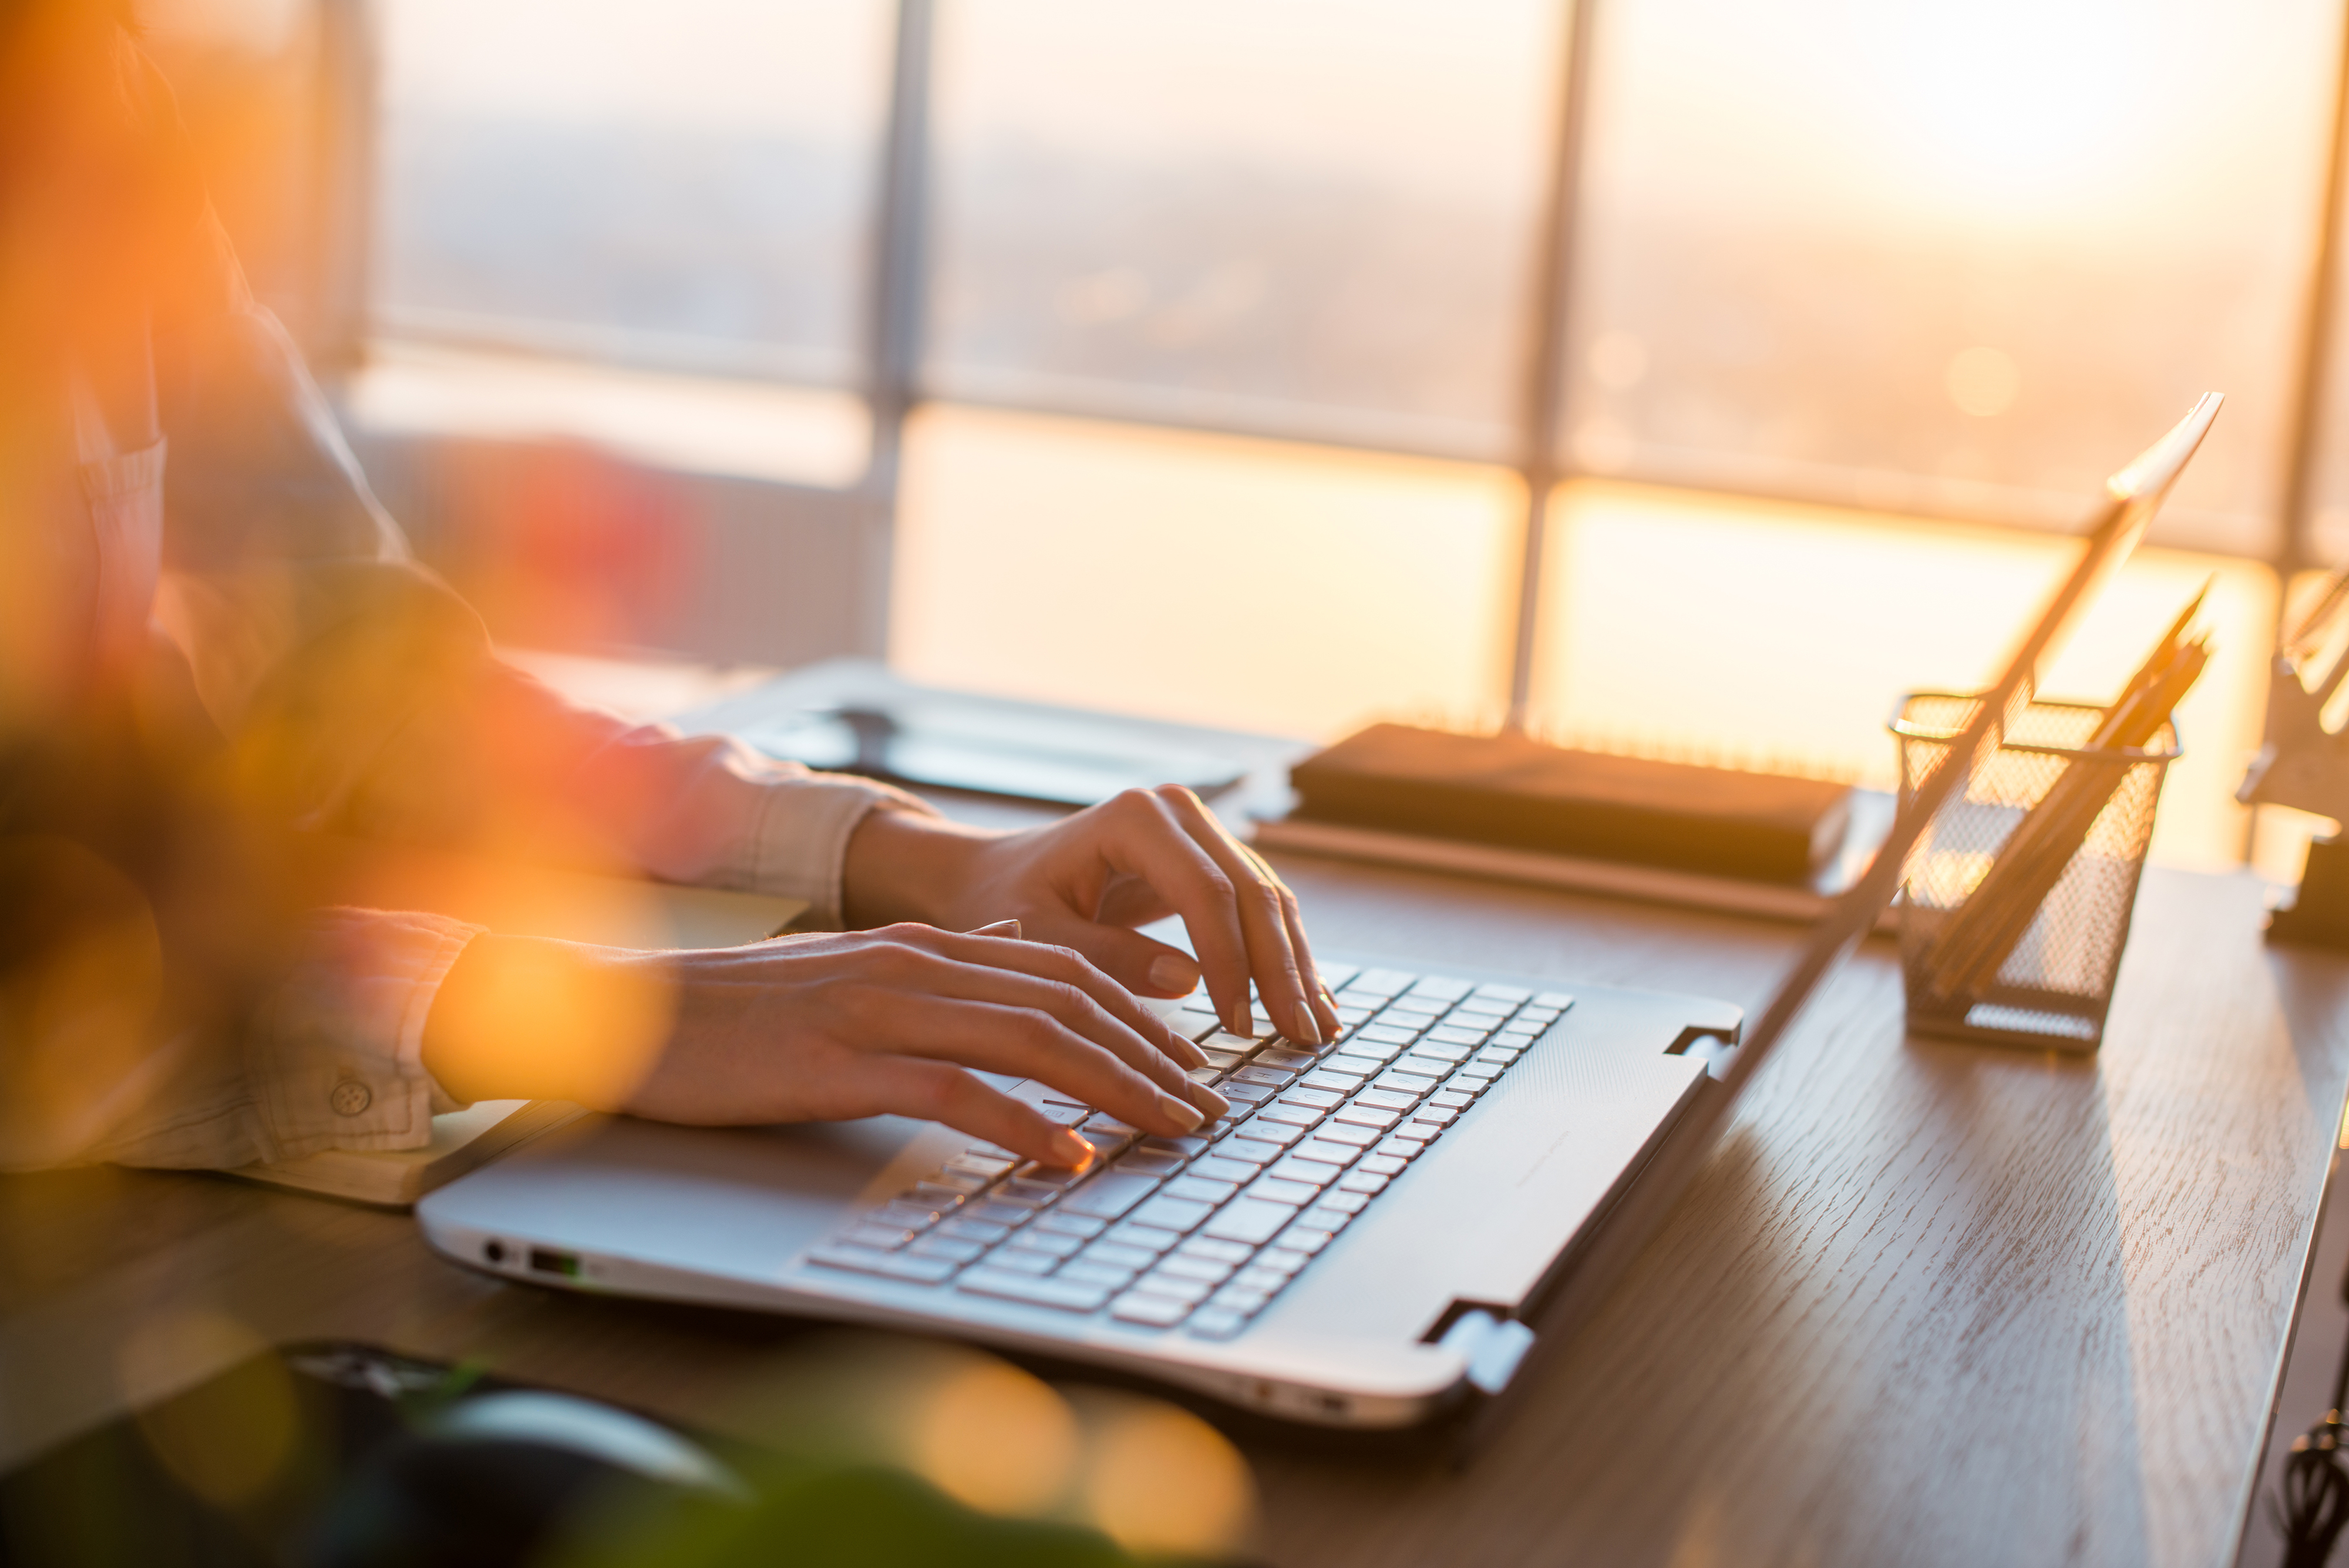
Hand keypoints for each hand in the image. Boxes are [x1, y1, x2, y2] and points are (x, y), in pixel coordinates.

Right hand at [421, 920, 1228, 1167]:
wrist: (636, 1015)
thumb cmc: (742, 1010)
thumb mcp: (854, 972)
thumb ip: (937, 965)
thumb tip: (1012, 956)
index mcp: (923, 945)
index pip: (1061, 971)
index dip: (1138, 1015)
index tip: (1192, 1063)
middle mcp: (916, 963)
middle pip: (1067, 1002)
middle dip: (1152, 1055)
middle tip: (1209, 1107)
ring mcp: (881, 1008)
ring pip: (1031, 1038)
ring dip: (1115, 1086)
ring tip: (1172, 1129)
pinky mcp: (843, 1060)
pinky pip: (954, 1089)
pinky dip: (1021, 1123)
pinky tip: (1067, 1157)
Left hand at [843, 785, 1340, 1046]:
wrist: (993, 875)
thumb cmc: (1003, 903)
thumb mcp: (1039, 937)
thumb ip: (1107, 956)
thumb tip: (1190, 980)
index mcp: (1135, 818)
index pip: (1206, 892)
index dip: (1231, 961)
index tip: (1239, 1028)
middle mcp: (1178, 812)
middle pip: (1252, 891)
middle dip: (1281, 970)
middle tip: (1303, 1038)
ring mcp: (1200, 830)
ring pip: (1268, 899)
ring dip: (1296, 967)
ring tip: (1317, 1032)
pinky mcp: (1209, 859)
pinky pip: (1259, 909)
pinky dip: (1283, 957)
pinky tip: (1308, 1002)